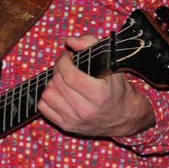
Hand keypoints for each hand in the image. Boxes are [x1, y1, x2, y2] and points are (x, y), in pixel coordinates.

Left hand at [37, 35, 155, 137]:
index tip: (68, 56)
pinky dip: (48, 97)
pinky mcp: (67, 126)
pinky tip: (59, 92)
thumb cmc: (118, 89)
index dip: (63, 61)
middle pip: (57, 83)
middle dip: (59, 68)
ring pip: (47, 95)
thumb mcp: (112, 63)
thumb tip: (69, 41)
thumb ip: (91, 44)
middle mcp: (85, 110)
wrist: (125, 117)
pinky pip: (43, 108)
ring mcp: (74, 120)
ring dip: (52, 83)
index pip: (68, 74)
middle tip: (66, 65)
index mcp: (98, 94)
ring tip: (63, 80)